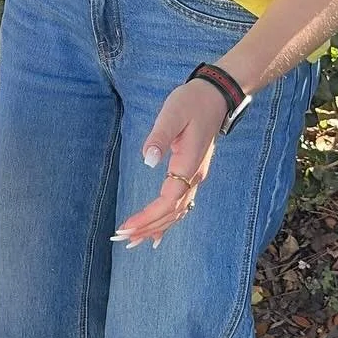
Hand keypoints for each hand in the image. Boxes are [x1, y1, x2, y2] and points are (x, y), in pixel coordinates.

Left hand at [112, 80, 227, 248]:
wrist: (216, 96)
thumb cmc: (192, 102)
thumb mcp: (172, 114)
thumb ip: (159, 137)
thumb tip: (148, 160)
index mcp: (189, 164)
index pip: (168, 201)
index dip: (148, 216)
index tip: (126, 226)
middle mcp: (195, 176)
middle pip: (172, 212)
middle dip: (147, 228)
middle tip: (121, 239)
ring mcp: (196, 176)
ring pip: (177, 212)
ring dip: (156, 228)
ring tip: (133, 241)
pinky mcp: (193, 173)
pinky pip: (181, 205)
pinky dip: (168, 221)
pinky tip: (157, 233)